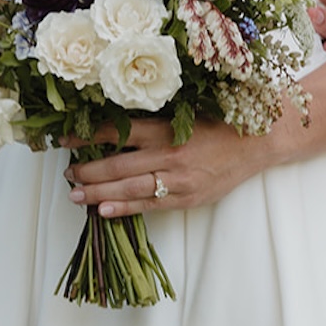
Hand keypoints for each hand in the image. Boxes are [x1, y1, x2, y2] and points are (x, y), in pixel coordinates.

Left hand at [65, 116, 275, 219]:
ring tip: (75, 195)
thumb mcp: (185, 114)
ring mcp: (178, 179)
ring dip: (98, 192)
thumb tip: (114, 130)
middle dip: (87, 171)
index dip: (88, 137)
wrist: (259, 141)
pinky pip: (150, 205)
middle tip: (66, 174)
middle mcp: (169, 153)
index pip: (117, 133)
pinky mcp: (187, 198)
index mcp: (166, 128)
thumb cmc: (221, 124)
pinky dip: (125, 208)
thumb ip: (153, 123)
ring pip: (129, 187)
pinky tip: (104, 211)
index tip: (66, 140)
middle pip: (117, 164)